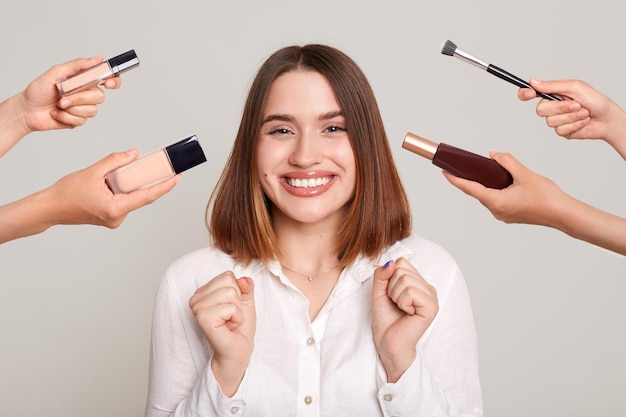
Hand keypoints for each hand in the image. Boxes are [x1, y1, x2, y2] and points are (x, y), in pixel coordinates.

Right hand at [0, 149, 178, 243]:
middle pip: (141, 197)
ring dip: (132, 185)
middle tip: (159, 167)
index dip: (165, 187)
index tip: (178, 178)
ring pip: (132, 198)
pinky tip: (114, 181)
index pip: (147, 196)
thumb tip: (134, 154)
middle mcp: (117, 217)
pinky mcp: (110, 217)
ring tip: (122, 172)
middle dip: (148, 181)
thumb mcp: (92, 172)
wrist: (49, 208)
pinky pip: (124, 201)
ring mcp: (114, 219)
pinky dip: (124, 190)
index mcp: (115, 209)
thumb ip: (114, 161)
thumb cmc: (66, 193)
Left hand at [16, 55, 121, 132]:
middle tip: (63, 97)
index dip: (114, 81)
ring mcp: (83, 108)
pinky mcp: (79, 120)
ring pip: (92, 111)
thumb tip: (98, 58)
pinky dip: (66, 117)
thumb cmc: (39, 90)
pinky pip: (82, 120)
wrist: (27, 110)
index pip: (108, 78)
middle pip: (100, 97)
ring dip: (71, 108)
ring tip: (58, 105)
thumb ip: (78, 65)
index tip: (107, 83)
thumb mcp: (56, 72)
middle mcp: (86, 93)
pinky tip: (57, 113)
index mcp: (84, 80)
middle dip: (80, 98)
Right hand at [189, 273, 255, 395]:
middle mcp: (196, 298)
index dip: (238, 292)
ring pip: (231, 293)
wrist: (237, 351)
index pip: (227, 275)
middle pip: (229, 282)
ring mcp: (198, 308)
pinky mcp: (204, 319)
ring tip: (229, 322)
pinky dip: (236, 318)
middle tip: (231, 317)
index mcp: (203, 292)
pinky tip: (228, 327)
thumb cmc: (239, 328)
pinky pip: (231, 307)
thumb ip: (246, 286)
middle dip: (238, 301)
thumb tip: (244, 279)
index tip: (232, 308)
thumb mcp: (245, 301)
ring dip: (237, 310)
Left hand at [371, 258, 437, 382]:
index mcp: (419, 282)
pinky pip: (410, 291)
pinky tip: (407, 313)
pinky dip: (402, 302)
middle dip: (391, 288)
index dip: (389, 278)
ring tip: (401, 309)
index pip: (401, 262)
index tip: (391, 295)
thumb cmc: (386, 319)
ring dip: (396, 296)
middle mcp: (428, 288)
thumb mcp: (379, 291)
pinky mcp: (432, 307)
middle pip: (402, 270)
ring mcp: (432, 297)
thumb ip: (382, 274)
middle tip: (396, 304)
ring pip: (405, 280)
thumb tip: (391, 263)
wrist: (388, 342)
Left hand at [442, 150, 563, 225]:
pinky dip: (495, 190)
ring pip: (488, 196)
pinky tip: (501, 182)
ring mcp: (503, 215)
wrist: (564, 214)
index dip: (455, 179)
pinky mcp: (510, 215)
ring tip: (484, 171)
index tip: (444, 171)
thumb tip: (493, 154)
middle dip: (471, 179)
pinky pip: (497, 200)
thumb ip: (506, 161)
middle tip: (463, 166)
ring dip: (485, 185)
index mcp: (496, 202)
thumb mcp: (524, 174)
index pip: (469, 188)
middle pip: (478, 192)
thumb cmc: (547, 197)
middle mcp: (496, 211)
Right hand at [518, 78, 625, 145]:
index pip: (531, 93)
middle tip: (576, 104)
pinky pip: (560, 130)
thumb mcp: (575, 88)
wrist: (607, 119)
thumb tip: (533, 81)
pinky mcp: (562, 131)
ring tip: (584, 113)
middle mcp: (552, 106)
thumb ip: (553, 85)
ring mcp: (556, 120)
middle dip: (561, 108)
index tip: (529, 93)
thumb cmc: (595, 101)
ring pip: (551, 122)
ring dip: (571, 117)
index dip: (524, 93)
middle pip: (540, 110)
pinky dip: (574, 125)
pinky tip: (583, 121)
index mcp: (553, 94)